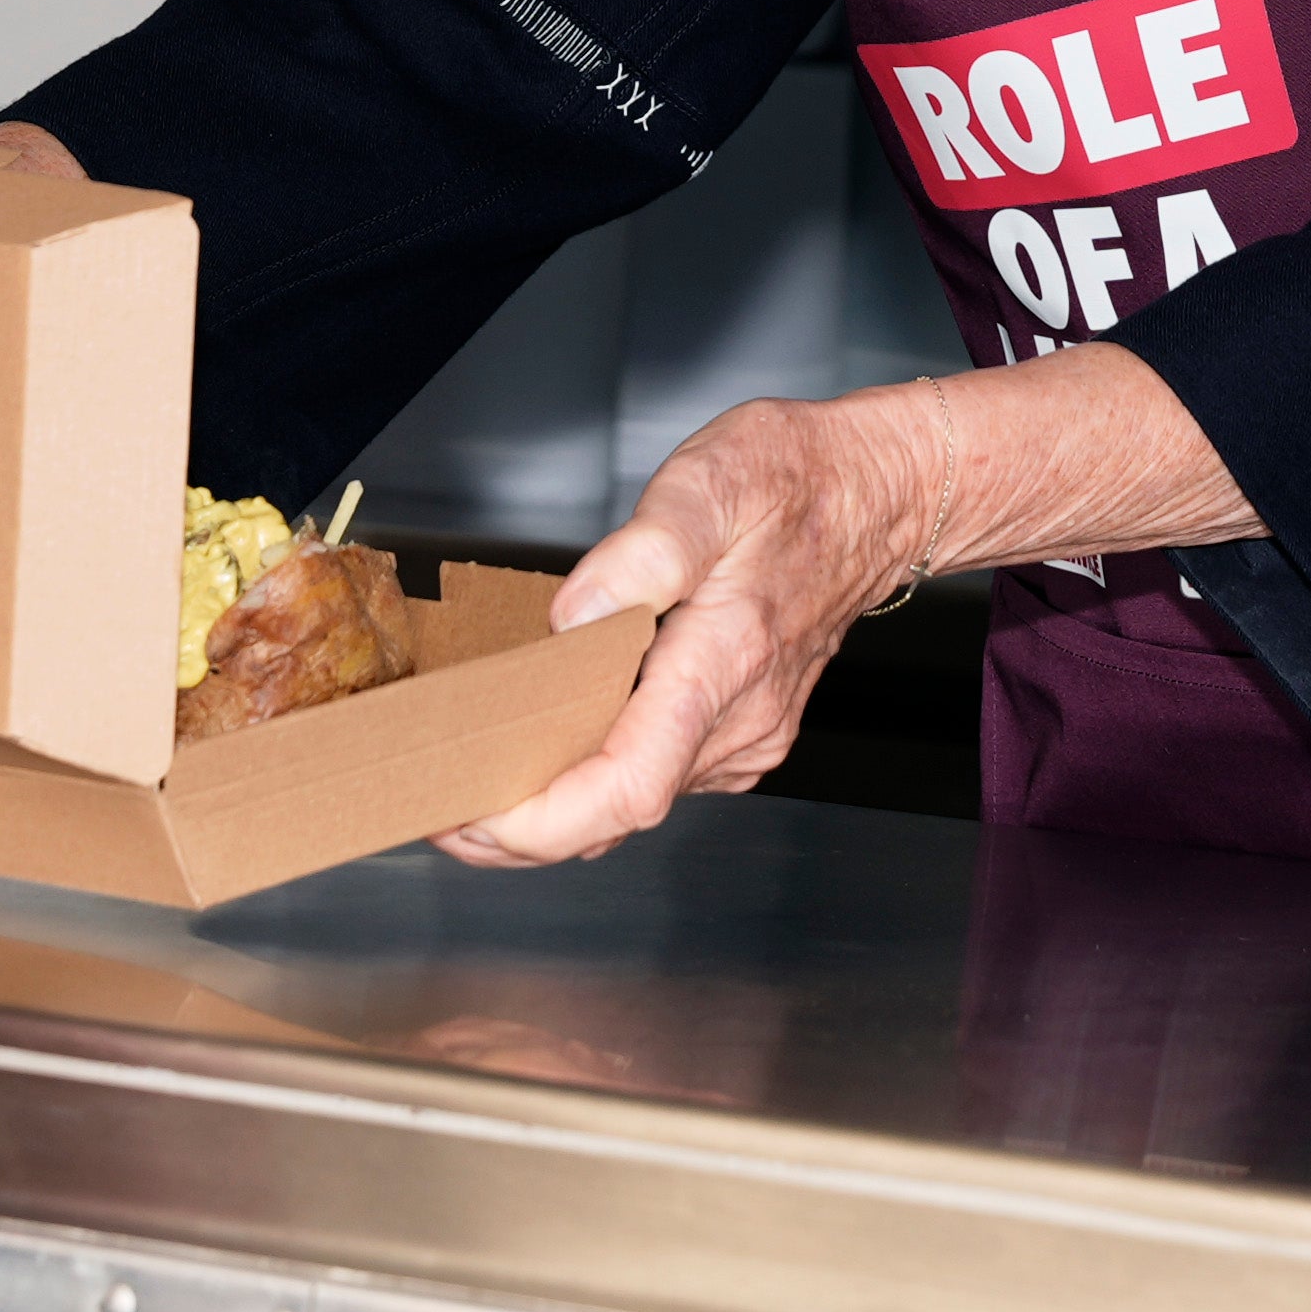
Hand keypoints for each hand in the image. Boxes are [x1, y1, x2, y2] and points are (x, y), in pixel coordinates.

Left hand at [438, 393, 924, 867]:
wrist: (879, 497)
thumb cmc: (796, 481)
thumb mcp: (714, 482)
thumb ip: (642, 553)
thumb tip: (569, 617)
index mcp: (723, 662)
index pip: (624, 787)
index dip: (537, 823)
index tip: (467, 818)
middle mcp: (737, 720)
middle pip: (614, 816)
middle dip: (516, 830)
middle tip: (431, 807)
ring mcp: (743, 738)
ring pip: (631, 805)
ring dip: (549, 807)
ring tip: (468, 777)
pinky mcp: (741, 736)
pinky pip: (654, 778)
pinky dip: (591, 781)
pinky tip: (546, 745)